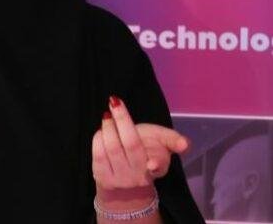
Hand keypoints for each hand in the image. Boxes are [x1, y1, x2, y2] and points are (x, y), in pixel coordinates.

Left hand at [92, 95, 189, 209]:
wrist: (125, 178)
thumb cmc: (146, 151)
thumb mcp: (161, 141)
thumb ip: (172, 139)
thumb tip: (185, 144)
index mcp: (158, 165)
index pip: (159, 162)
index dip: (156, 163)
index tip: (152, 164)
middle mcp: (140, 176)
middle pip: (131, 146)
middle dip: (122, 121)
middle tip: (115, 103)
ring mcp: (121, 179)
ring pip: (113, 149)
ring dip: (108, 127)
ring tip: (107, 116)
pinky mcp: (103, 179)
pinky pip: (98, 154)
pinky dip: (99, 138)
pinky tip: (101, 131)